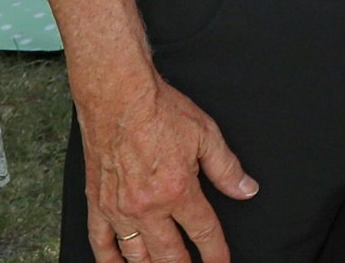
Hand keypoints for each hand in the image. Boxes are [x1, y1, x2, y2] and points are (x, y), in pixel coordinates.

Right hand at [81, 71, 256, 262]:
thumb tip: (246, 189)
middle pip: (169, 253)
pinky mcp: (98, 203)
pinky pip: (100, 242)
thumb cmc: (161, 111)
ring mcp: (119, 208)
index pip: (204, 232)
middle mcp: (147, 207)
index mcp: (178, 191)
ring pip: (135, 254)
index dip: (216, 252)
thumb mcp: (207, 135)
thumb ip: (227, 168)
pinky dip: (109, 260)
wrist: (118, 97)